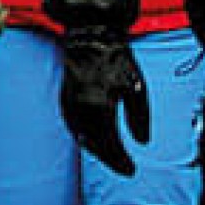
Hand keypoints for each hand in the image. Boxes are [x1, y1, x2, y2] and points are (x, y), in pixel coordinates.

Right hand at [58, 35, 148, 174]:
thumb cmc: (115, 57)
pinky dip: (85, 139)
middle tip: (124, 168)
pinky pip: (74, 128)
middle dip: (111, 160)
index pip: (111, 145)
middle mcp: (80, 110)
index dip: (121, 161)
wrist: (88, 34)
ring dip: (97, 151)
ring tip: (112, 157)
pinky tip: (94, 141)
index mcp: (99, 107)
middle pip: (96, 146)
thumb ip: (140, 118)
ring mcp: (68, 105)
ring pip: (82, 139)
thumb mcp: (136, 86)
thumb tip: (142, 141)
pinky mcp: (63, 100)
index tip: (131, 170)